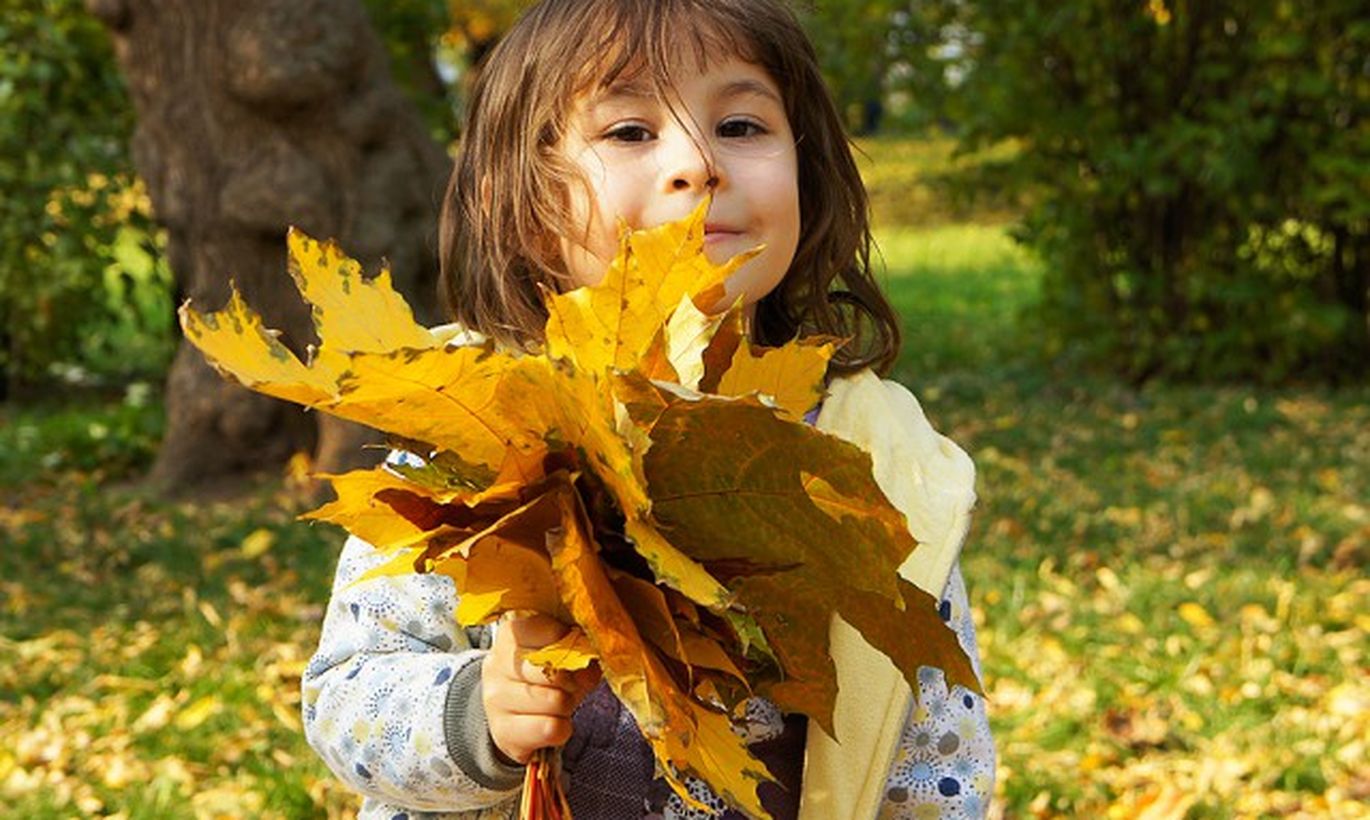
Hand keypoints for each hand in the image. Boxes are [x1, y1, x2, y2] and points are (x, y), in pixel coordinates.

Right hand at [481, 613, 600, 764]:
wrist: (511, 710)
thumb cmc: (540, 675)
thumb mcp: (560, 654)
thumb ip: (579, 651)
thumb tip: (588, 670)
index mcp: (511, 636)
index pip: (551, 633)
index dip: (573, 646)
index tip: (574, 654)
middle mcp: (496, 665)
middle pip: (554, 671)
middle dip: (572, 680)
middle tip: (570, 685)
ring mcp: (495, 700)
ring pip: (555, 701)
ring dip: (567, 705)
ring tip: (559, 703)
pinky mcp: (502, 731)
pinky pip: (551, 729)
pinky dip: (562, 728)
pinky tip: (553, 722)